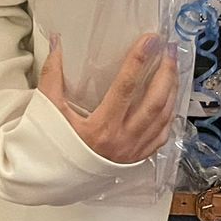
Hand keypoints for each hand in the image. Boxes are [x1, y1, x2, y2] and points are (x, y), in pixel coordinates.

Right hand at [37, 33, 178, 163]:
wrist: (54, 181)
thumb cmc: (51, 146)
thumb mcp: (47, 112)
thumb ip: (52, 76)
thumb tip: (57, 44)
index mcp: (100, 128)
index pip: (126, 87)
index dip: (139, 61)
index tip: (150, 39)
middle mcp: (122, 139)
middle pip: (155, 100)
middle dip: (166, 71)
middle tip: (169, 48)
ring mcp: (134, 150)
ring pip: (164, 115)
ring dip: (172, 88)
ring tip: (173, 66)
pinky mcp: (139, 157)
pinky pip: (163, 133)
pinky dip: (170, 112)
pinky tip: (170, 97)